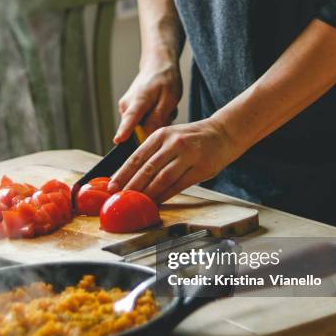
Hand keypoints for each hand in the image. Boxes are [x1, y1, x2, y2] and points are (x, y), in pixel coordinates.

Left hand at [108, 119, 240, 202]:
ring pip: (162, 178)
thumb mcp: (170, 137)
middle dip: (132, 186)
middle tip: (121, 198)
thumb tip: (130, 175)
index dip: (123, 173)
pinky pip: (178, 185)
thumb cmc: (191, 139)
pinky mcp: (200, 168)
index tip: (112, 186)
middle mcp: (173, 143)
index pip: (137, 157)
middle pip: (147, 169)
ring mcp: (188, 155)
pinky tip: (156, 202)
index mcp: (161, 135)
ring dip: (148, 193)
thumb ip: (153, 153)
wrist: (223, 132)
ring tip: (137, 203)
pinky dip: (165, 195)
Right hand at [114, 58, 181, 143]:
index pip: (130, 118)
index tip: (118, 140)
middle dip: (155, 126)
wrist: (157, 66)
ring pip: (142, 128)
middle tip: (167, 111)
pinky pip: (141, 124)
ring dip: (156, 122)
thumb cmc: (165, 79)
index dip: (124, 130)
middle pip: (139, 130)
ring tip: (163, 107)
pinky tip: (158, 108)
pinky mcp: (128, 112)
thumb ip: (158, 117)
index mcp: (138, 100)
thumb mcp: (170, 98)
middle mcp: (126, 106)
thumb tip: (147, 135)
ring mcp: (125, 109)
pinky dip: (153, 119)